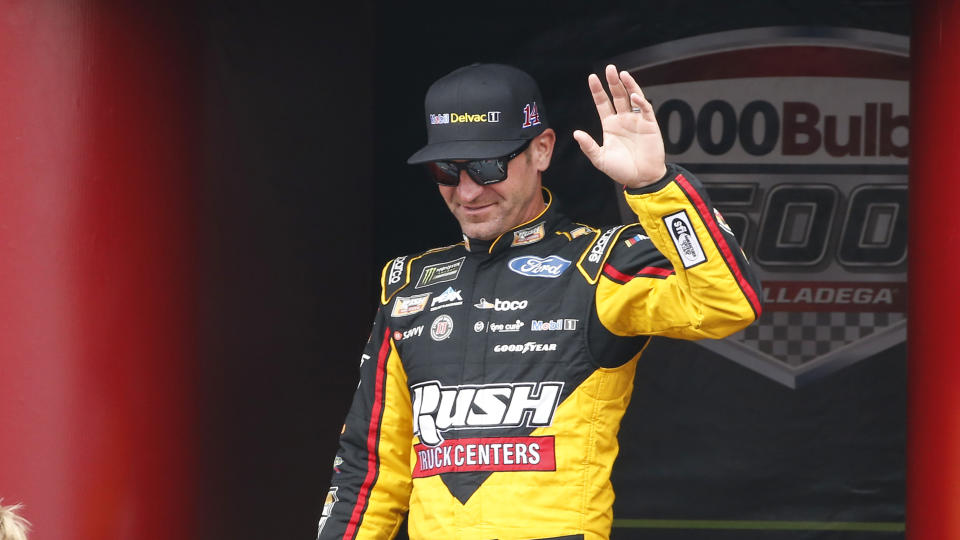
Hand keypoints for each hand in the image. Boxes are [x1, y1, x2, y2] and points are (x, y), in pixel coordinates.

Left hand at [573, 64, 666, 187]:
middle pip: (617, 96)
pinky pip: (645, 109)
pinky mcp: (650, 124)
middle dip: (613, 82)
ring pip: (632, 97)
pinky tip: (634, 95)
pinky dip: (640, 101)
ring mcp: (637, 120)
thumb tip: (576, 133)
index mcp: (610, 126)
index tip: (592, 78)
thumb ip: (588, 147)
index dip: (598, 91)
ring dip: (628, 85)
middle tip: (610, 68)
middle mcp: (623, 120)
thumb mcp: (600, 160)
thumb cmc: (621, 171)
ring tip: (621, 74)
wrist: (642, 179)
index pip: (602, 103)